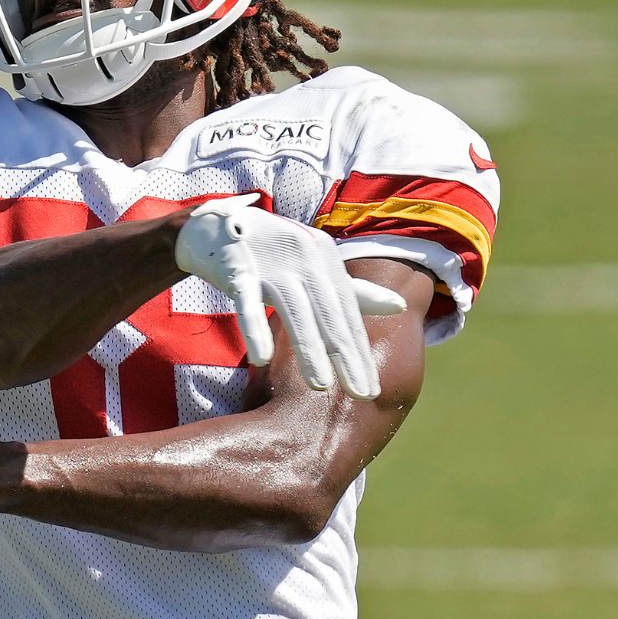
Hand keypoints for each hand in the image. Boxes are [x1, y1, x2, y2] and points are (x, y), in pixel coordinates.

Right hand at [175, 194, 405, 399]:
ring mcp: (270, 261)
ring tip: (320, 385)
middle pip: (328, 314)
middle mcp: (304, 257)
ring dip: (308, 348)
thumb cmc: (273, 253)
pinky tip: (262, 359)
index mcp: (326, 259)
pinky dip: (254, 328)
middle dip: (346, 356)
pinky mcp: (236, 267)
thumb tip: (400, 306)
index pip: (348, 313)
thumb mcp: (315, 267)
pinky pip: (246, 302)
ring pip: (293, 311)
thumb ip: (354, 290)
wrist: (217, 224)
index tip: (370, 389)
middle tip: (361, 394)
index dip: (359, 352)